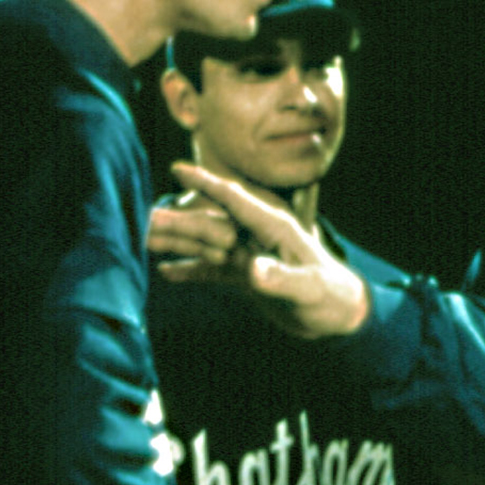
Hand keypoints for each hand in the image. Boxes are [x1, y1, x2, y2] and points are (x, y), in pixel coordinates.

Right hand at [149, 166, 369, 337]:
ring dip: (180, 243)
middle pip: (213, 222)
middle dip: (181, 219)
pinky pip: (213, 270)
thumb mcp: (307, 289)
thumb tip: (253, 270)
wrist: (339, 316)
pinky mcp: (247, 275)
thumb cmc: (331, 298)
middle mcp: (258, 236)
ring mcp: (250, 255)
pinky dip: (191, 270)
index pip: (235, 200)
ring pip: (208, 244)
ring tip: (146, 239)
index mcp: (274, 228)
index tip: (177, 168)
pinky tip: (165, 271)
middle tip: (146, 216)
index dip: (206, 184)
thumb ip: (281, 278)